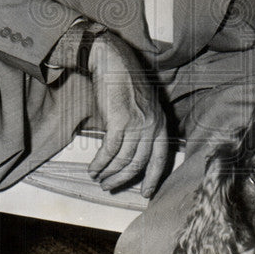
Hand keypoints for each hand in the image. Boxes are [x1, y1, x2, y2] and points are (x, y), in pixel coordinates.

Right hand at [86, 32, 168, 196]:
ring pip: (123, 160)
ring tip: (99, 178)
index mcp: (160, 123)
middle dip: (123, 179)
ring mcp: (137, 123)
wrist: (113, 61)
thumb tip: (128, 155)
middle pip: (139, 164)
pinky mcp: (119, 121)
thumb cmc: (124, 83)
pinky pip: (109, 151)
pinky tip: (93, 168)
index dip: (153, 178)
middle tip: (110, 186)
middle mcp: (152, 125)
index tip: (146, 192)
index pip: (161, 158)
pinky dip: (99, 163)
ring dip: (109, 173)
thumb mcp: (141, 107)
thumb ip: (141, 128)